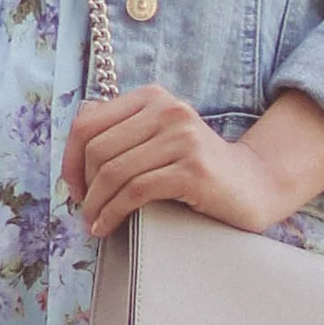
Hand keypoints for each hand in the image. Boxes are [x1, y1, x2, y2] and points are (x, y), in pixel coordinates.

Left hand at [63, 86, 323, 238]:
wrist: (254, 186)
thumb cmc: (197, 169)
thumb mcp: (159, 138)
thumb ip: (124, 129)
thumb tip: (79, 128)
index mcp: (153, 97)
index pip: (88, 122)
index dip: (69, 159)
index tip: (73, 188)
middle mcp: (168, 110)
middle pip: (98, 149)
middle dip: (82, 186)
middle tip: (84, 211)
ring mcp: (183, 138)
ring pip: (114, 172)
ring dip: (96, 205)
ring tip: (93, 223)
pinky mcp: (193, 169)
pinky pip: (136, 192)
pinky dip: (114, 213)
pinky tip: (108, 227)